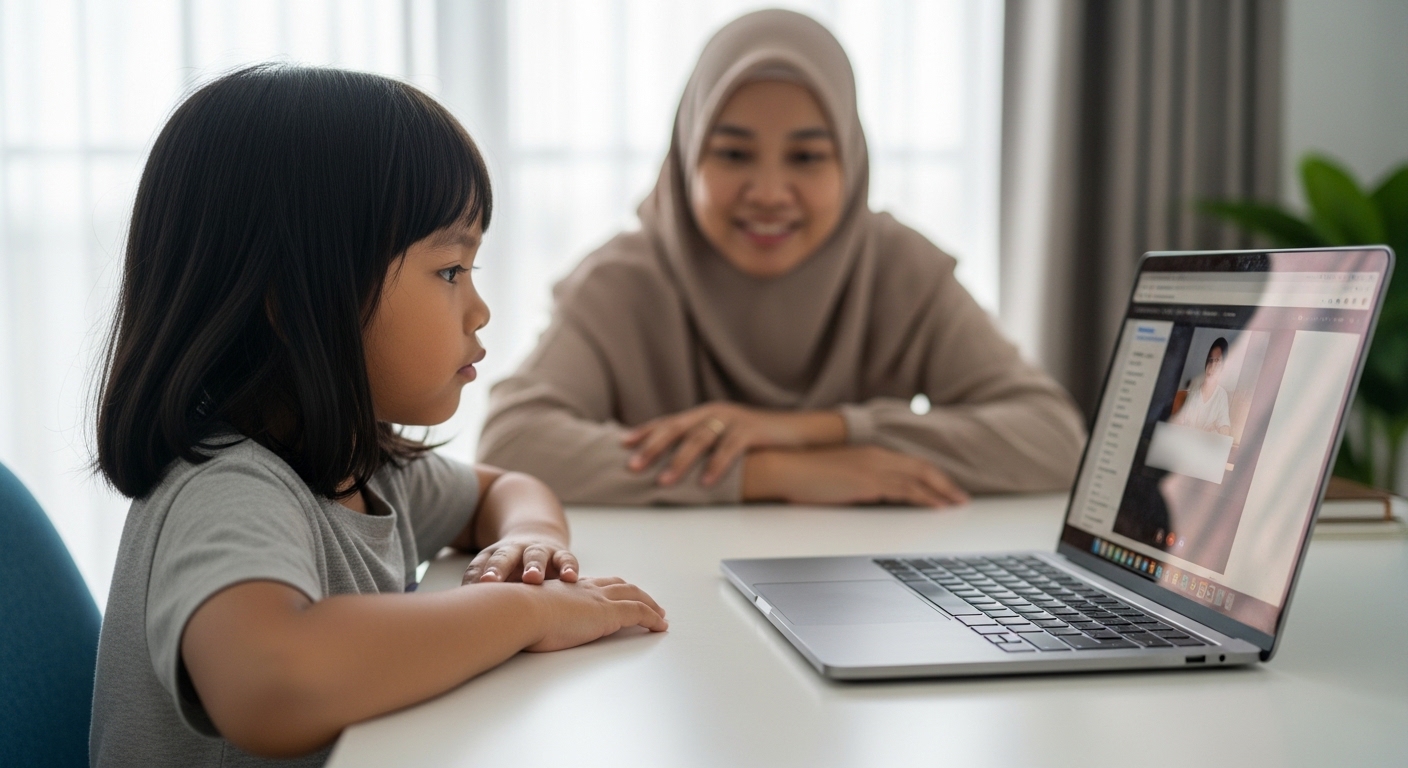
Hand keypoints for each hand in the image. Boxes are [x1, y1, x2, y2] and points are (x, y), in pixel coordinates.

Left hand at [462, 532, 579, 585]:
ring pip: (536, 555)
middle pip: (505, 556)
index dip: (477, 576)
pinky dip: (568, 567)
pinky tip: (570, 578)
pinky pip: (566, 559)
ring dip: (534, 566)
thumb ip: (477, 585)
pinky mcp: (561, 555)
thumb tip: (456, 607)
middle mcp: (516, 551)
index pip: (483, 564)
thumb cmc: (511, 567)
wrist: (537, 538)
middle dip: (499, 568)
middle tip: (492, 581)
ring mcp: (539, 551)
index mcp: (495, 556)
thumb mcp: (493, 573)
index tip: (473, 587)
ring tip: (533, 578)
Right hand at [526, 577, 668, 651]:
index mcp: (567, 589)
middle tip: (649, 603)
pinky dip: (652, 618)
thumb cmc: (515, 616)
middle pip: (619, 586)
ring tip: (660, 616)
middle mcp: (585, 589)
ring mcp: (598, 599)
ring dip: (650, 604)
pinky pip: (639, 613)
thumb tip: (521, 630)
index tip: (616, 595)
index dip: (609, 590)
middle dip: (635, 593)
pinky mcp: (608, 613)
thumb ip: (531, 619)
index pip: (594, 585)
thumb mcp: (526, 615)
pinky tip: (660, 626)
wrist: (520, 610)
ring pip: (634, 595)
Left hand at [622, 402, 845, 486]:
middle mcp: (714, 412)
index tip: (621, 445)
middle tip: (633, 466)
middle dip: (652, 448)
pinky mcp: (752, 430)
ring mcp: (733, 419)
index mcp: (703, 414)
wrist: (795, 431)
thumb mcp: (724, 437)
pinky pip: (730, 449)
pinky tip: (704, 482)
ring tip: (664, 481)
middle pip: (676, 429)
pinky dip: (716, 466)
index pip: (668, 422)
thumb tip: (669, 464)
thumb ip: (701, 444)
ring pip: (699, 439)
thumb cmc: (755, 440)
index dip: (644, 432)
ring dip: (679, 462)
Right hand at [742, 445, 969, 507]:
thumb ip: (859, 480)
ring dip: (942, 492)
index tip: (946, 487)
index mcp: (870, 453)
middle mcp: (877, 456)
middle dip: (944, 483)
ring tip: (957, 504)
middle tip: (961, 498)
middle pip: (922, 468)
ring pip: (919, 479)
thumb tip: (872, 493)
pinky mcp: (868, 482)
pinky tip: (937, 506)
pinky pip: (906, 490)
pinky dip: (926, 498)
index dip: (931, 475)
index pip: (910, 463)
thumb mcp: (839, 475)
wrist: (785, 468)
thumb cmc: (805, 474)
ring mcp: (874, 468)